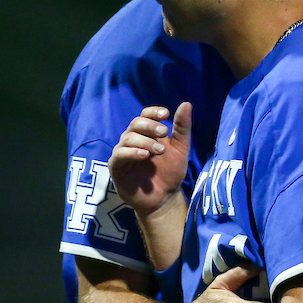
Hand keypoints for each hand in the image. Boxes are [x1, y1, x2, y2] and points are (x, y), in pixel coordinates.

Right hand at [109, 102, 191, 216]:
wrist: (165, 197)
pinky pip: (119, 155)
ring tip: (160, 150)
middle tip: (164, 133)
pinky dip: (131, 152)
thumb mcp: (181, 148)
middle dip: (150, 126)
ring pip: (127, 138)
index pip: (144, 115)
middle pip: (135, 123)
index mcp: (146, 133)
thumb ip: (182, 128)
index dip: (153, 112)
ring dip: (144, 141)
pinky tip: (144, 155)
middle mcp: (132, 140)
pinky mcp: (116, 167)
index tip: (166, 114)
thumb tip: (186, 104)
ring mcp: (123, 153)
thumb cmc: (170, 172)